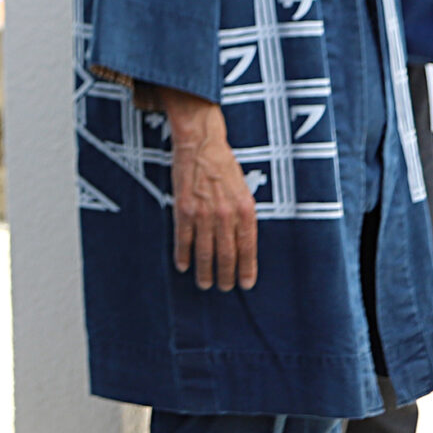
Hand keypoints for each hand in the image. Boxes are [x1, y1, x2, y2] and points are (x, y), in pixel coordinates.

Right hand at [158, 85, 257, 289]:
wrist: (201, 144)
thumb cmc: (224, 166)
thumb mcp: (244, 190)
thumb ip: (243, 216)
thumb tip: (242, 242)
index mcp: (245, 210)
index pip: (248, 248)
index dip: (247, 269)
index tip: (245, 284)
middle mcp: (226, 215)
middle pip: (227, 254)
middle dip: (226, 275)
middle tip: (223, 288)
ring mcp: (204, 213)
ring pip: (206, 251)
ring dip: (205, 271)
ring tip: (205, 284)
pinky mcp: (184, 209)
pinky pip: (184, 239)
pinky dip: (184, 255)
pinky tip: (184, 266)